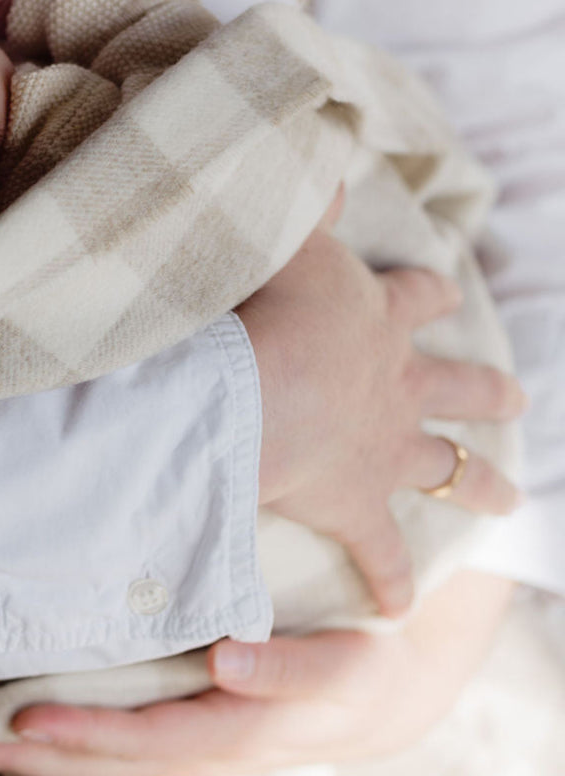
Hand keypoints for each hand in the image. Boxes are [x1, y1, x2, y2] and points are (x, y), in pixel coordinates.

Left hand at [0, 571, 514, 775]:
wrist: (383, 695)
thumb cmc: (360, 669)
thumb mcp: (344, 669)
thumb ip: (288, 668)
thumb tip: (224, 661)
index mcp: (235, 733)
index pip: (143, 739)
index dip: (83, 734)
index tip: (18, 719)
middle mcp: (202, 752)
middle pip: (105, 762)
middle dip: (31, 756)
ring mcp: (190, 751)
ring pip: (103, 762)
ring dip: (37, 756)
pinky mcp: (187, 737)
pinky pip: (118, 747)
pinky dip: (68, 745)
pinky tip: (28, 730)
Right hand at [242, 190, 524, 615]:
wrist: (256, 389)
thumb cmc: (266, 312)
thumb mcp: (288, 242)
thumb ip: (307, 208)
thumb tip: (326, 167)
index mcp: (381, 322)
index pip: (420, 300)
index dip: (432, 295)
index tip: (447, 292)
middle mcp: (398, 387)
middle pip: (460, 389)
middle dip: (487, 394)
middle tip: (518, 401)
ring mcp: (385, 450)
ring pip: (448, 470)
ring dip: (479, 485)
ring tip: (507, 500)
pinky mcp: (357, 506)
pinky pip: (380, 553)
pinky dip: (391, 580)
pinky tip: (402, 608)